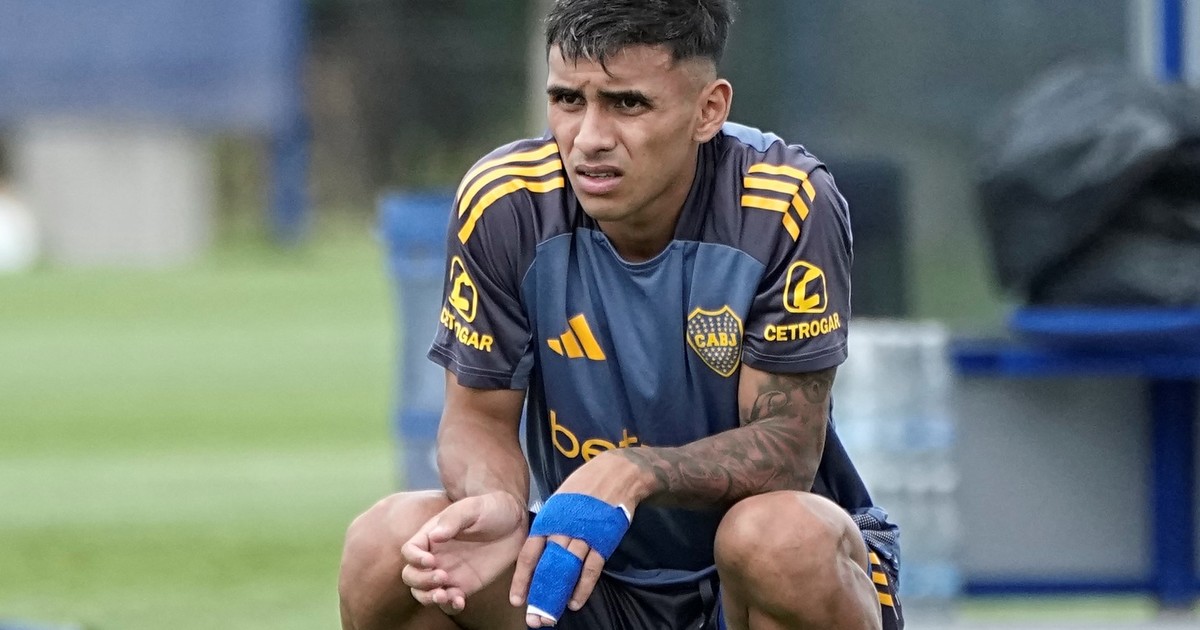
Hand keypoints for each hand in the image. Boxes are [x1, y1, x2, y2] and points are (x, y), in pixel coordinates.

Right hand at [400, 491, 527, 615]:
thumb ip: (453, 519)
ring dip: (429, 597)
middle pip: (411, 575)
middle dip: (420, 581)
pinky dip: (450, 605)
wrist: (516, 523)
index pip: (410, 550)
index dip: (414, 558)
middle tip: (442, 577)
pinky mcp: (463, 585)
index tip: (431, 561)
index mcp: (432, 535)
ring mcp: (448, 572)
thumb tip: (435, 536)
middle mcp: (435, 555)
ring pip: (424, 592)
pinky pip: (449, 600)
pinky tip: (461, 601)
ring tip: (446, 595)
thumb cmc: (491, 508)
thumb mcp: (473, 507)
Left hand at [510, 451, 647, 626]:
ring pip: (567, 571)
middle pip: (547, 567)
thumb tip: (540, 545)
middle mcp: (563, 528)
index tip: (517, 598)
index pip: (530, 553)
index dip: (523, 578)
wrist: (617, 472)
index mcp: (549, 519)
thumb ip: (550, 523)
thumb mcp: (559, 499)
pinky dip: (583, 587)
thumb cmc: (585, 485)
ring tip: (552, 615)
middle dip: (540, 594)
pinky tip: (575, 602)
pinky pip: (591, 568)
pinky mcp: (603, 540)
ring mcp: (584, 535)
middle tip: (534, 617)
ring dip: (559, 595)